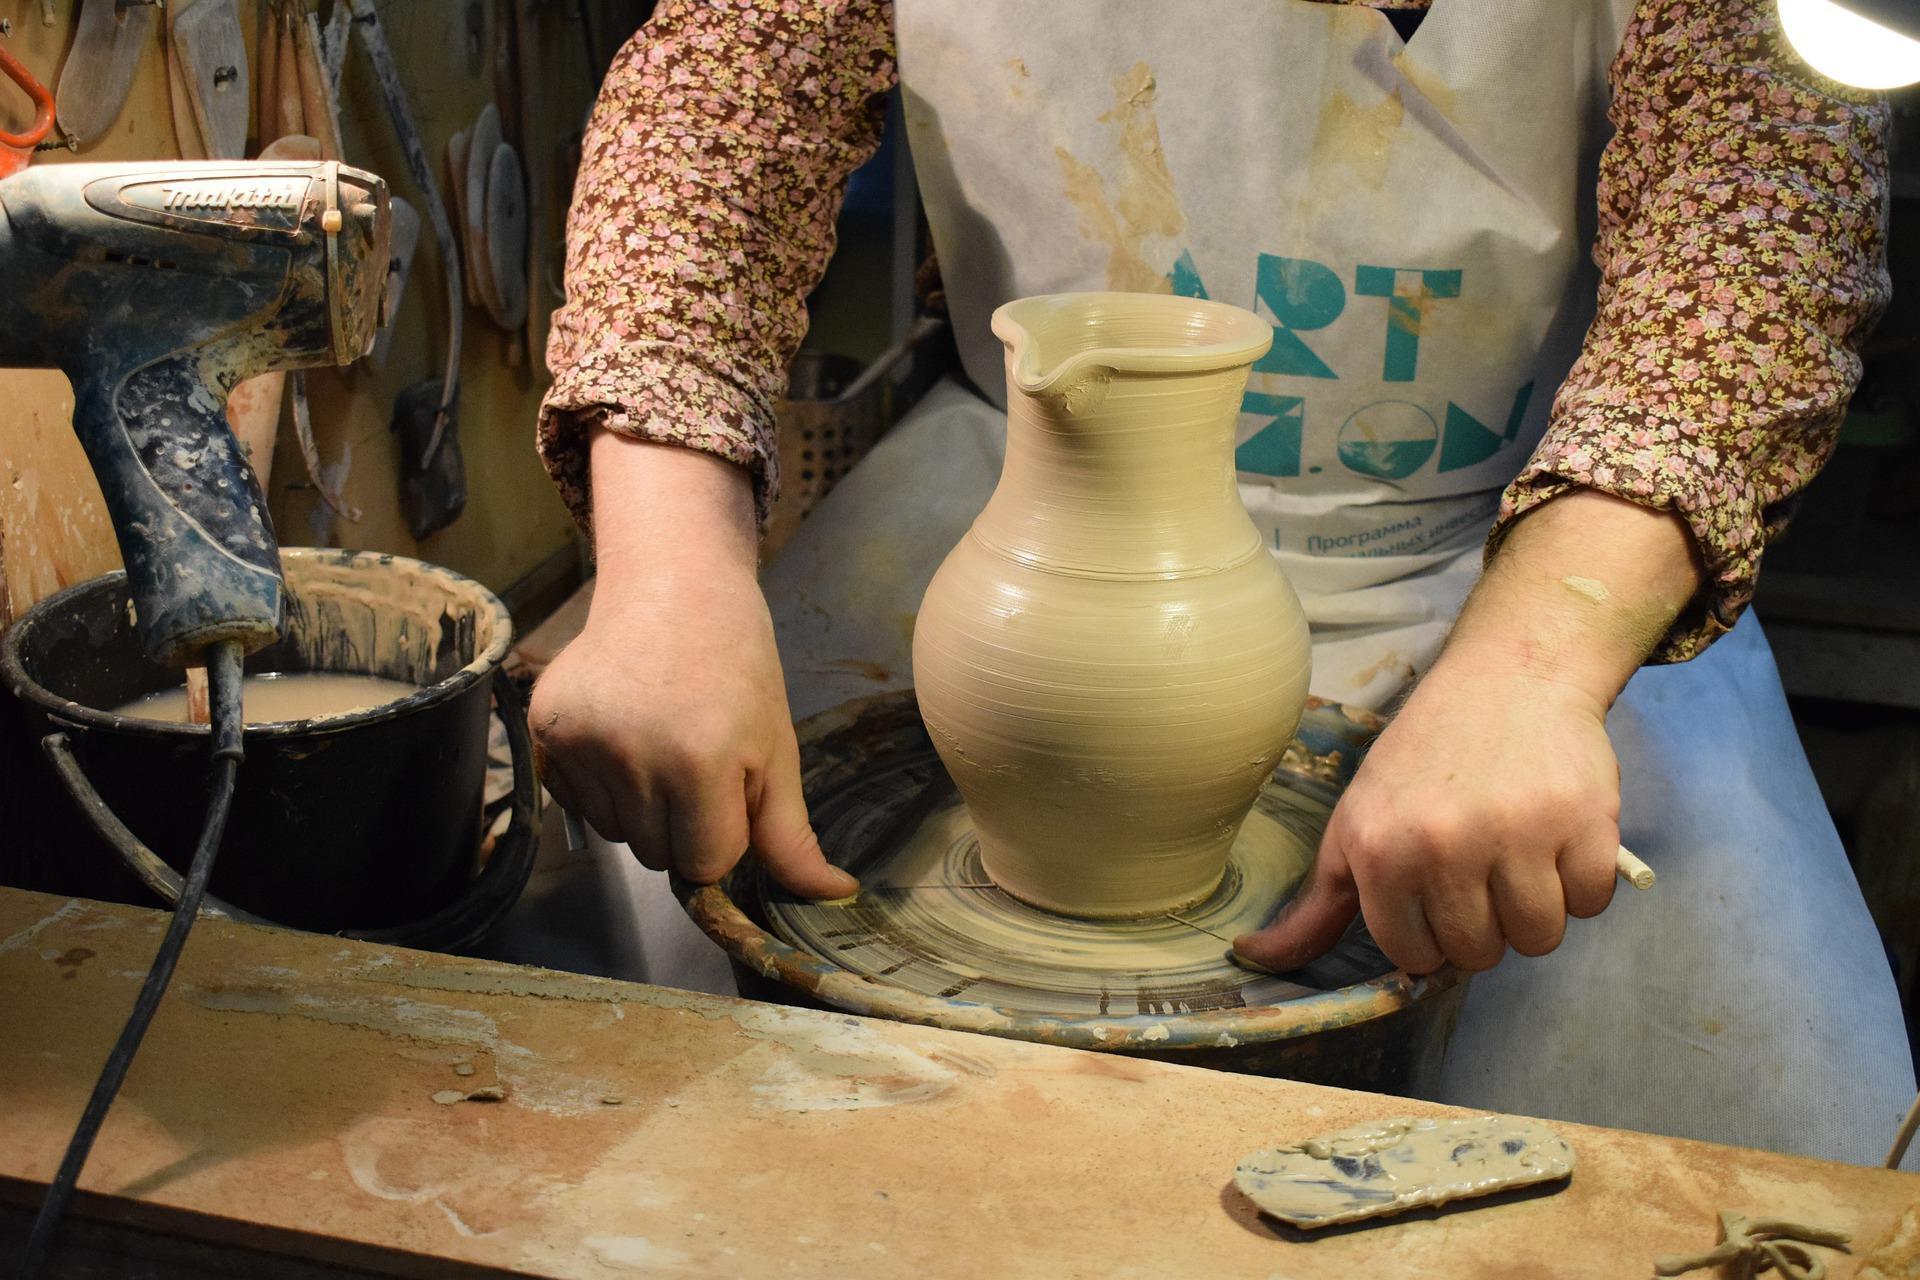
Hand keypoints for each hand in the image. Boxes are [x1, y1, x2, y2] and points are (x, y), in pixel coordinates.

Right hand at [529, 433, 855, 898]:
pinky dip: (600, 786)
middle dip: (683, 825)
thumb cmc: (738, 666)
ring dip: (641, 809)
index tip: (731, 787)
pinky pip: (574, 800)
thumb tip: (834, 896)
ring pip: (615, 833)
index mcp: (698, 763)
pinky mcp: (543, 728)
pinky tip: (621, 734)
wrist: (673, 585)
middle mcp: (630, 757)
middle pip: (656, 855)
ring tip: (659, 743)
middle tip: (697, 761)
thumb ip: (790, 835)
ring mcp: (579, 742)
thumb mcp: (776, 749)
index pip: (705, 863)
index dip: (725, 834)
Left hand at [1234, 490, 1701, 974]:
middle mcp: (1444, 845)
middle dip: (1484, 924)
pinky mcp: (1586, 822)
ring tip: (1519, 853)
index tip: (1435, 894)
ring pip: (1539, 938)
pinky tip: (1557, 836)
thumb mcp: (1355, 822)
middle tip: (1481, 866)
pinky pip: (1592, 903)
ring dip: (1536, 908)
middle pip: (1479, 953)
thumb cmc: (1422, 758)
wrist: (1506, 676)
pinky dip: (1583, 881)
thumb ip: (1317, 903)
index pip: (1414, 956)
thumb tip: (1253, 956)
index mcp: (1380, 851)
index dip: (1430, 935)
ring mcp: (1518, 834)